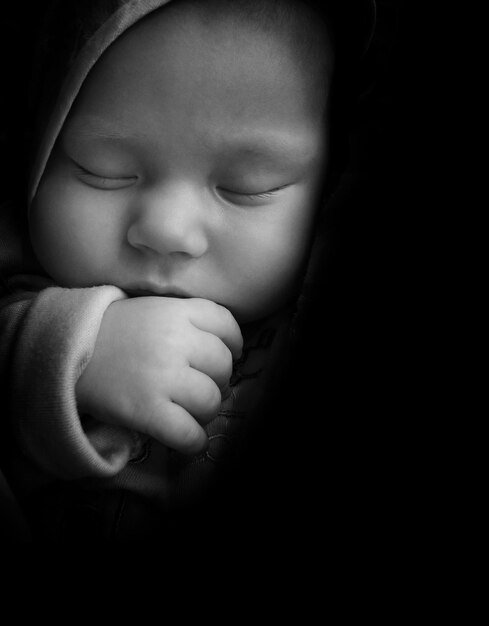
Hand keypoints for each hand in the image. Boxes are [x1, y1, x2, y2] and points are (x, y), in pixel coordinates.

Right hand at [75, 297, 241, 454]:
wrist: (67, 351)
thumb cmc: (114, 331)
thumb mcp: (153, 309)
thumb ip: (187, 319)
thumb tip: (226, 351)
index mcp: (177, 312)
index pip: (227, 326)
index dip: (233, 345)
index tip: (226, 355)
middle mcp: (175, 341)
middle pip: (223, 366)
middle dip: (218, 381)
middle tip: (202, 387)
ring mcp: (162, 376)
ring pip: (211, 401)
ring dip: (206, 411)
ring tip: (191, 411)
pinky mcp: (147, 410)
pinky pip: (189, 434)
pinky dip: (194, 441)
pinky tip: (187, 438)